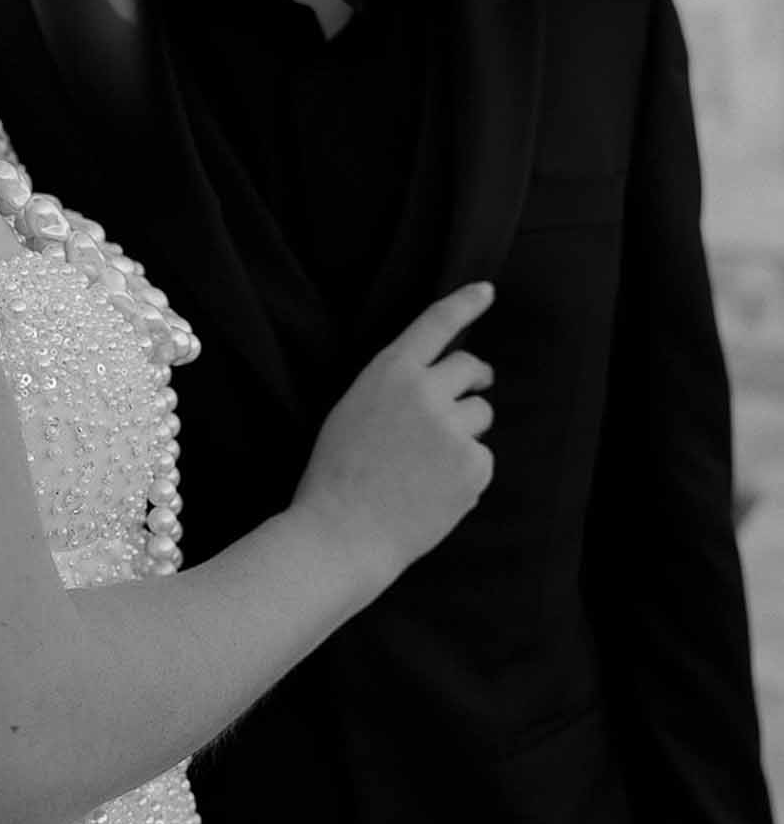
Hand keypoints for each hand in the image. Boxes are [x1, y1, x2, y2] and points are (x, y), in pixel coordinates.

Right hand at [293, 281, 495, 584]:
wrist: (343, 532)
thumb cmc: (337, 473)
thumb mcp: (354, 409)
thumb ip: (396, 389)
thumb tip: (436, 385)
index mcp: (390, 372)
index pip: (435, 324)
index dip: (464, 304)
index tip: (485, 291)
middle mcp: (426, 391)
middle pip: (471, 367)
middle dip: (474, 378)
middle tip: (470, 391)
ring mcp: (453, 428)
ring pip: (480, 415)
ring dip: (465, 431)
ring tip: (429, 463)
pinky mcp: (474, 465)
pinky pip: (482, 458)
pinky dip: (465, 472)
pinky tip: (434, 491)